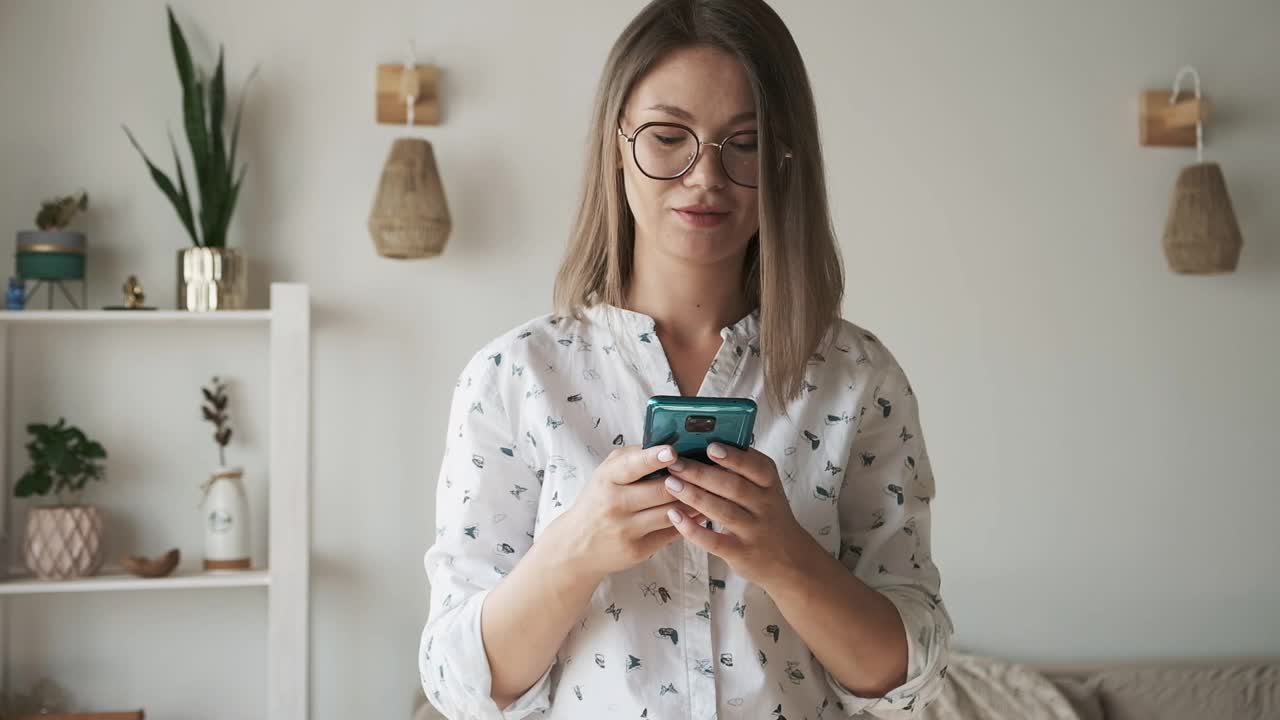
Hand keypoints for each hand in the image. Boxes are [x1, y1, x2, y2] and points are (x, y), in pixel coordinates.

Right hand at [548, 444, 702, 582]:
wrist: (577, 546)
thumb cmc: (599, 501)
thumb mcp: (606, 474)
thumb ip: (634, 459)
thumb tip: (670, 447)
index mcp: (607, 479)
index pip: (632, 466)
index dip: (654, 458)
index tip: (673, 452)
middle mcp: (615, 505)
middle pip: (661, 491)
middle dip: (687, 480)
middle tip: (710, 470)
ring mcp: (626, 530)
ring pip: (671, 513)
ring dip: (695, 501)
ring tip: (714, 489)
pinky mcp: (637, 550)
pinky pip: (671, 533)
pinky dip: (689, 521)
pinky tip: (701, 512)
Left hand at [661, 442, 815, 586]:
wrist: (790, 560)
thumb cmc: (768, 514)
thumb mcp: (766, 489)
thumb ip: (743, 471)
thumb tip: (704, 445)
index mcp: (770, 484)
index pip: (755, 466)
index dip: (733, 457)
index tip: (710, 447)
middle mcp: (765, 506)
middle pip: (733, 486)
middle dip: (701, 473)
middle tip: (675, 463)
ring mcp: (754, 531)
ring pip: (722, 511)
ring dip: (694, 496)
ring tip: (670, 483)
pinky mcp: (741, 553)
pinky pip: (714, 541)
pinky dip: (693, 529)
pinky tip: (674, 516)